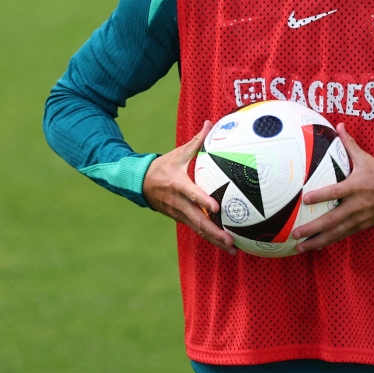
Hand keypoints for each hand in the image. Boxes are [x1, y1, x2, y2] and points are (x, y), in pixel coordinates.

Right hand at [142, 120, 236, 255]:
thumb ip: (196, 141)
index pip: (192, 193)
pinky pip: (196, 229)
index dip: (203, 200)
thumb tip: (210, 123)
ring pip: (198, 229)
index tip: (216, 207)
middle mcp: (178, 202)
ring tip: (233, 249)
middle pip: (197, 220)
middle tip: (230, 240)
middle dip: (214, 231)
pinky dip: (209, 238)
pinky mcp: (180, 219)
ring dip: (214, 240)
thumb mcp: (178, 153)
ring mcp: (178, 213)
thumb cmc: (163, 166)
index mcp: (178, 184)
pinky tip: (224, 245)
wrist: (140, 183)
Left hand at [292, 123, 373, 252]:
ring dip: (317, 241)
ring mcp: (359, 218)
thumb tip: (339, 125)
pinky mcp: (361, 226)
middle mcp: (356, 205)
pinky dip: (328, 242)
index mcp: (356, 187)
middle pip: (332, 219)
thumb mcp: (366, 159)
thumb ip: (350, 144)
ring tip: (299, 247)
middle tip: (295, 233)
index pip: (336, 192)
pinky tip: (315, 246)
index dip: (321, 196)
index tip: (305, 199)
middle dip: (313, 228)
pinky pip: (343, 235)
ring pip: (336, 233)